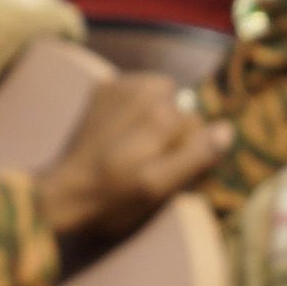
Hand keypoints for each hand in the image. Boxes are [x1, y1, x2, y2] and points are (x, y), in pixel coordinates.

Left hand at [35, 69, 227, 243]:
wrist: (60, 192)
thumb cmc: (111, 199)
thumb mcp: (157, 189)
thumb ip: (195, 157)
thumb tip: (227, 130)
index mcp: (163, 117)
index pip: (200, 127)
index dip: (191, 152)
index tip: (168, 172)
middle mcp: (145, 92)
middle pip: (180, 109)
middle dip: (172, 133)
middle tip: (148, 162)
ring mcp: (120, 86)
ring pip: (161, 94)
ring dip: (155, 115)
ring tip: (134, 144)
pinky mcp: (103, 88)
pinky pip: (137, 88)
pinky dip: (134, 105)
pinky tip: (119, 131)